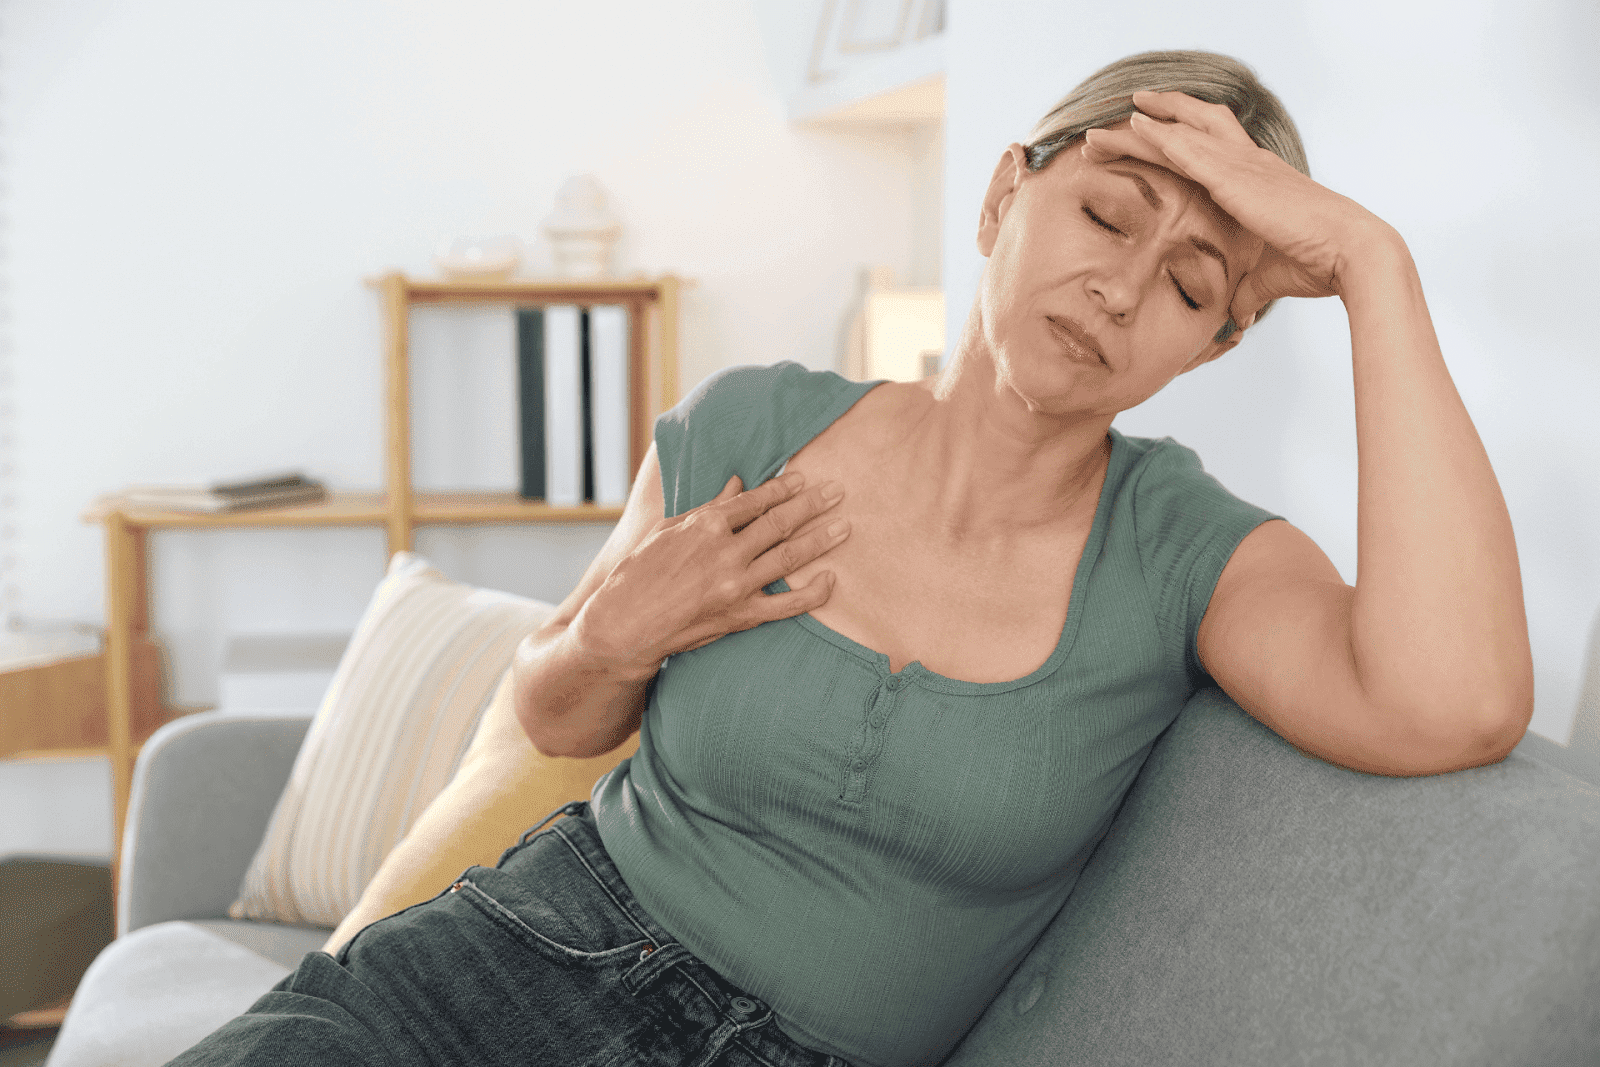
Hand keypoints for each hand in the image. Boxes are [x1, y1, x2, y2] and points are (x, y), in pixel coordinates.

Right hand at [574, 471, 849, 674]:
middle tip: (837, 492)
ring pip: (790, 557)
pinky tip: (830, 580)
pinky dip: (813, 593)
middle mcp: (725, 551)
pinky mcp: (741, 616)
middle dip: (812, 505)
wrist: (625, 624)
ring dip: (820, 539)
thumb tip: (737, 484)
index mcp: (706, 525)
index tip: (803, 479)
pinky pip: (787, 605)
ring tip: (844, 527)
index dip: (782, 488)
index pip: (755, 500)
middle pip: (779, 523)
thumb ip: (708, 507)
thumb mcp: (669, 530)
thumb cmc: (640, 572)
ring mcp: (736, 584)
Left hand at [1079, 90, 1399, 328]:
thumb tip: (1234, 316)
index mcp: (1258, 179)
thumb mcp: (1269, 277)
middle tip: (1127, 112)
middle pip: (1196, 124)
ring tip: (1099, 129)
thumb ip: (1247, 291)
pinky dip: (1158, 136)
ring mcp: (1242, 164)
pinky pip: (1186, 148)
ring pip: (1181, 132)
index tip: (1155, 132)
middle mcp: (1249, 162)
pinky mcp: (1235, 176)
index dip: (1183, 135)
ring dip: (1141, 127)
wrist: (1348, 252)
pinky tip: (1133, 127)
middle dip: (1161, 115)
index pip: (1213, 146)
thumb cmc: (1318, 264)